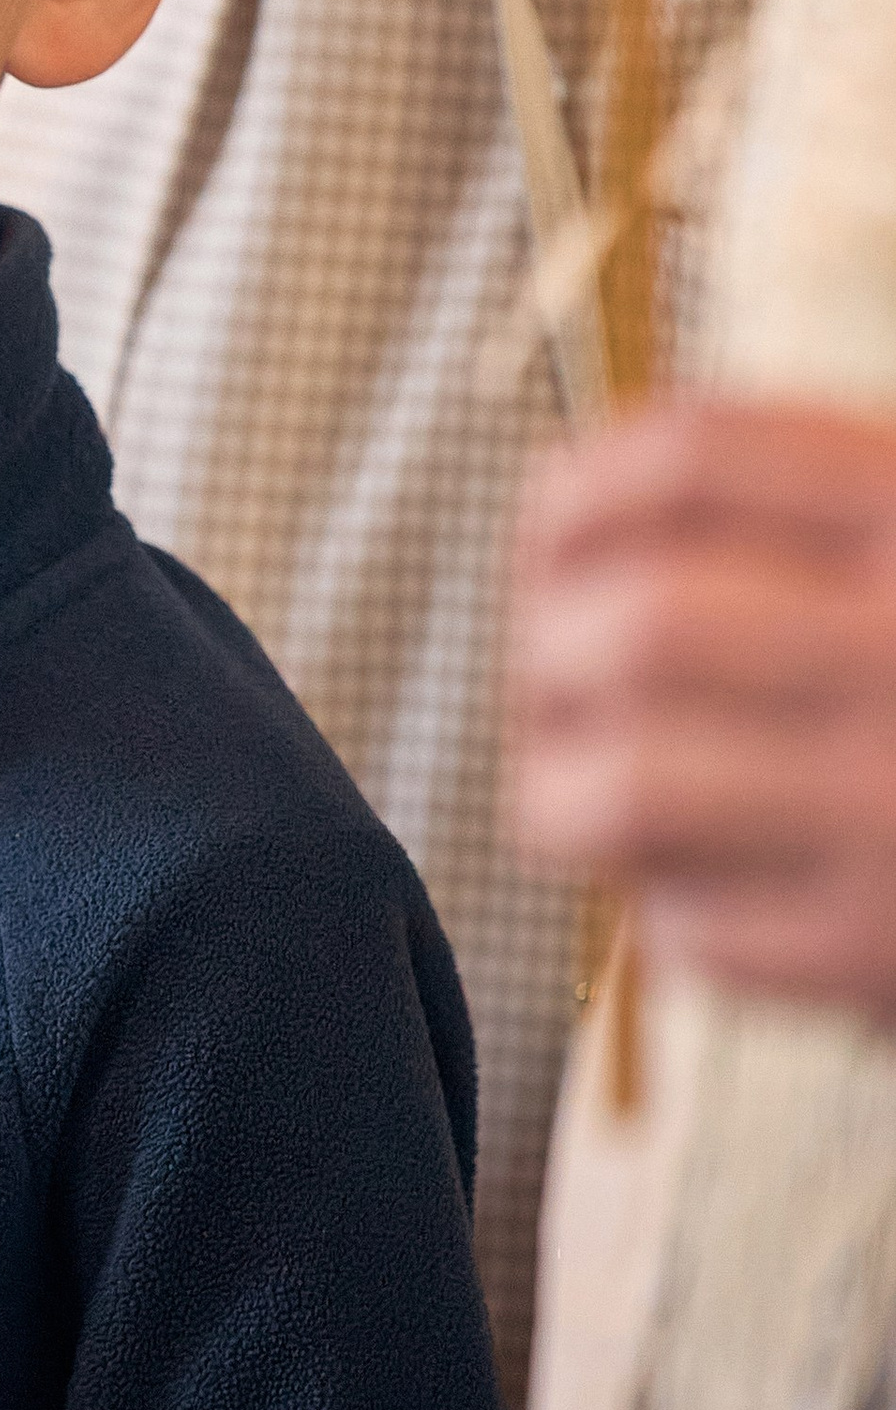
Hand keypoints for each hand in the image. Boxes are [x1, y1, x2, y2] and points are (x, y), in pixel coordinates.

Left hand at [510, 400, 895, 1024]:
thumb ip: (815, 518)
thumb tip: (563, 506)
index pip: (692, 457)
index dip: (577, 495)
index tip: (549, 539)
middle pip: (637, 623)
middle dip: (547, 657)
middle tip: (547, 688)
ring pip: (624, 785)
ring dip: (563, 791)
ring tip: (580, 798)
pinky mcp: (882, 951)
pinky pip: (692, 925)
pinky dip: (665, 911)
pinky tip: (704, 890)